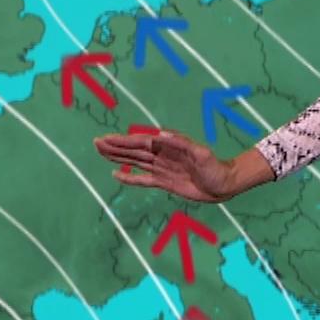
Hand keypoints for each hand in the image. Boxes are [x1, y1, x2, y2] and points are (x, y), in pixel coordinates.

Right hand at [92, 129, 236, 202]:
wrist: (223, 185)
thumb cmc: (214, 167)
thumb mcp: (201, 153)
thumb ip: (182, 143)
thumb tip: (161, 134)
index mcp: (167, 146)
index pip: (140, 142)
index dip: (123, 141)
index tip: (107, 139)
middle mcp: (161, 155)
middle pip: (133, 150)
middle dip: (115, 146)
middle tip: (96, 143)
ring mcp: (161, 168)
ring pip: (135, 161)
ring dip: (118, 157)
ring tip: (101, 152)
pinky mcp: (164, 182)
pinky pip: (143, 179)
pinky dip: (129, 177)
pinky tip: (116, 175)